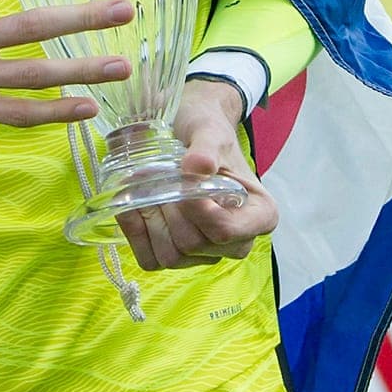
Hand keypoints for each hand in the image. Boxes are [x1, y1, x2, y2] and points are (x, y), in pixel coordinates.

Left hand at [116, 78, 278, 270]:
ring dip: (150, 219)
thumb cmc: (209, 132)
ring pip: (171, 256)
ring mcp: (209, 252)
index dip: (197, 211)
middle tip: (155, 174)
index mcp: (260, 215)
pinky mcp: (181, 255)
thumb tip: (197, 166)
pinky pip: (152, 260)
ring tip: (145, 186)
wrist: (193, 134)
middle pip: (193, 243)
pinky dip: (136, 233)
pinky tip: (131, 205)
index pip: (226, 231)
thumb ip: (206, 148)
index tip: (182, 180)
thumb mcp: (210, 131)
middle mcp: (238, 241)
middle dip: (167, 208)